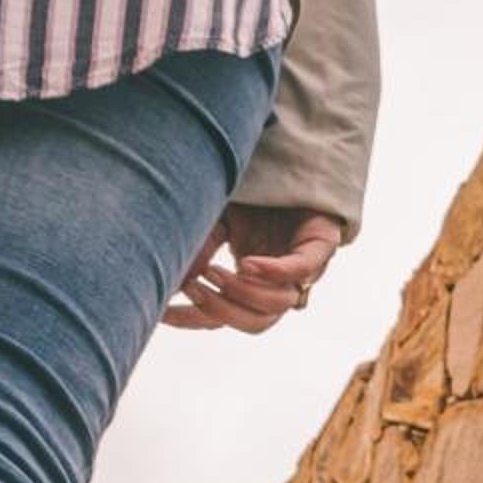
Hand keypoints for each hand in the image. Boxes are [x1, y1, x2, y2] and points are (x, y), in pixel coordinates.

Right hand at [164, 206, 343, 332]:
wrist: (294, 160)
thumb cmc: (256, 196)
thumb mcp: (218, 222)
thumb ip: (199, 249)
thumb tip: (168, 279)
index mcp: (255, 283)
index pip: (224, 316)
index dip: (193, 319)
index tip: (160, 313)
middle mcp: (281, 283)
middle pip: (255, 322)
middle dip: (220, 310)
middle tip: (193, 288)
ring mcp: (304, 268)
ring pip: (277, 305)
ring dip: (241, 294)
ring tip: (213, 272)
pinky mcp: (321, 245)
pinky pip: (301, 270)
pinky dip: (274, 272)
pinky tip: (247, 264)